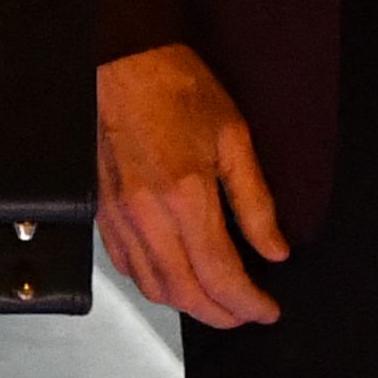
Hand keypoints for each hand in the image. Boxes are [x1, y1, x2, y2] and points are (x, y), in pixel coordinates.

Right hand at [96, 44, 287, 327]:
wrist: (125, 63)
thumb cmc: (177, 90)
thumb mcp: (234, 139)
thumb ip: (256, 203)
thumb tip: (274, 250)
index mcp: (185, 195)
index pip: (220, 274)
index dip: (249, 303)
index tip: (267, 309)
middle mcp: (147, 215)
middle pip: (186, 293)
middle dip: (223, 315)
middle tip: (248, 313)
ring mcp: (119, 217)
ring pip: (154, 288)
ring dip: (189, 305)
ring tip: (218, 302)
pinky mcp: (103, 213)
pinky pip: (128, 267)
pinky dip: (155, 284)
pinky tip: (176, 277)